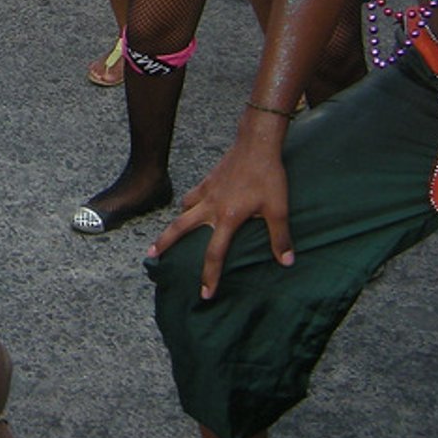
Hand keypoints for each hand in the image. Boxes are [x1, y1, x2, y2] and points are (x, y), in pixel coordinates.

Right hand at [148, 134, 294, 299]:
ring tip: (169, 234)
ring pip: (182, 211)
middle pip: (180, 229)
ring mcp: (207, 192)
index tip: (205, 293)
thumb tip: (286, 261)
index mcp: (227, 218)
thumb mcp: (278, 209)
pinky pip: (191, 196)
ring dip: (174, 224)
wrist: (256, 145)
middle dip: (165, 244)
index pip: (215, 253)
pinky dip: (187, 204)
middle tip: (151, 256)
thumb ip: (280, 237)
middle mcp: (211, 207)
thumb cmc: (268, 177)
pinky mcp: (208, 180)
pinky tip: (189, 206)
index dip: (210, 276)